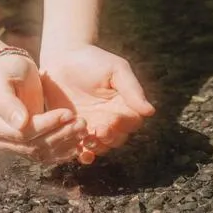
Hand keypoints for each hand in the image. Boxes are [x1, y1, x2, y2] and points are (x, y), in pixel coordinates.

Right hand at [0, 52, 85, 164]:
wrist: (11, 71)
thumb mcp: (2, 79)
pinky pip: (46, 154)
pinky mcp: (27, 146)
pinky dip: (63, 149)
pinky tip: (78, 141)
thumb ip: (7, 102)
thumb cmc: (6, 70)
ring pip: (42, 152)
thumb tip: (20, 123)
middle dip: (60, 135)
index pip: (22, 134)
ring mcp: (13, 146)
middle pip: (33, 146)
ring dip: (65, 143)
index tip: (67, 113)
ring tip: (83, 129)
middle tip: (82, 123)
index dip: (46, 126)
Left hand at [40, 46, 154, 163]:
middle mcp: (110, 118)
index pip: (132, 122)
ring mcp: (92, 126)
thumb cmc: (92, 60)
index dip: (124, 124)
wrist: (61, 58)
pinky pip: (82, 148)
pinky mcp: (74, 130)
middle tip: (98, 130)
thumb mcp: (116, 69)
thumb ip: (132, 89)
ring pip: (101, 146)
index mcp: (124, 105)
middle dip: (109, 137)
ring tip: (87, 140)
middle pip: (118, 138)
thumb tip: (150, 111)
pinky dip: (84, 154)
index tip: (112, 118)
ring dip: (97, 147)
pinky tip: (81, 153)